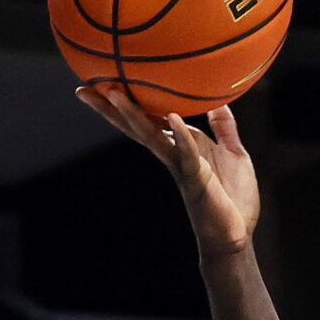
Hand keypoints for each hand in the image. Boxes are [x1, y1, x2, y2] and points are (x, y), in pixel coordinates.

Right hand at [78, 85, 260, 258]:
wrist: (235, 236)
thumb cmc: (233, 199)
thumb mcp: (232, 153)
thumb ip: (224, 127)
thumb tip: (219, 99)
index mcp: (180, 146)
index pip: (149, 120)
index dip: (129, 103)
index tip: (105, 83)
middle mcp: (173, 155)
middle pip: (137, 127)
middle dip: (111, 109)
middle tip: (84, 88)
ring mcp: (182, 167)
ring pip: (152, 137)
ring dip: (133, 115)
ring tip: (112, 94)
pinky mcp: (197, 179)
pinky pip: (187, 154)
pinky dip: (180, 136)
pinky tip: (171, 117)